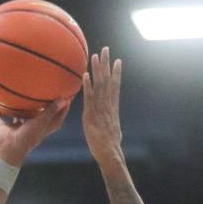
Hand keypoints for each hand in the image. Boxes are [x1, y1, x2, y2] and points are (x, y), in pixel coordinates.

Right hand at [0, 98, 71, 167]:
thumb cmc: (28, 137)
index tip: (68, 97)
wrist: (8, 148)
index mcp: (42, 129)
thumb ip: (52, 110)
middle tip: (47, 92)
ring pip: (21, 116)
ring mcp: (18, 128)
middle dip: (43, 107)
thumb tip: (64, 99)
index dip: (63, 110)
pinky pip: (2, 117)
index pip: (56, 119)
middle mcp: (31, 129)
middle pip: (39, 117)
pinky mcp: (5, 128)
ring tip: (24, 94)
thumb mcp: (42, 121)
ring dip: (22, 108)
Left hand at [82, 47, 122, 168]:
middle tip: (105, 49)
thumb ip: (111, 124)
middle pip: (108, 81)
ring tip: (95, 55)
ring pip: (100, 86)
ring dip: (97, 70)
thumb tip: (113, 124)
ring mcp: (100, 110)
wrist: (110, 154)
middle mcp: (108, 106)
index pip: (115, 87)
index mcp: (113, 109)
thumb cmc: (111, 148)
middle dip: (107, 64)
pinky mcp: (92, 116)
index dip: (116, 73)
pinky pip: (90, 98)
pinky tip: (86, 75)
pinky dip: (88, 86)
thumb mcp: (113, 132)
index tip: (117, 61)